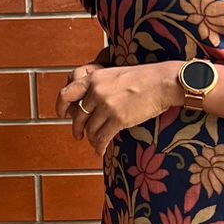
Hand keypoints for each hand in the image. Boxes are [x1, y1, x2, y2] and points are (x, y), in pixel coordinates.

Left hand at [57, 59, 181, 156]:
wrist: (162, 82)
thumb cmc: (144, 77)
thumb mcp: (115, 74)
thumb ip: (99, 85)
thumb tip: (89, 101)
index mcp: (94, 79)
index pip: (67, 93)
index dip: (60, 106)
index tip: (61, 114)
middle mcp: (97, 92)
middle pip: (78, 116)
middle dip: (76, 129)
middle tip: (78, 136)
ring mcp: (107, 106)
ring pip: (90, 129)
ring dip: (91, 138)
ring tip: (95, 142)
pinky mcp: (119, 119)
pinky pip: (102, 138)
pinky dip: (99, 147)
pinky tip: (101, 150)